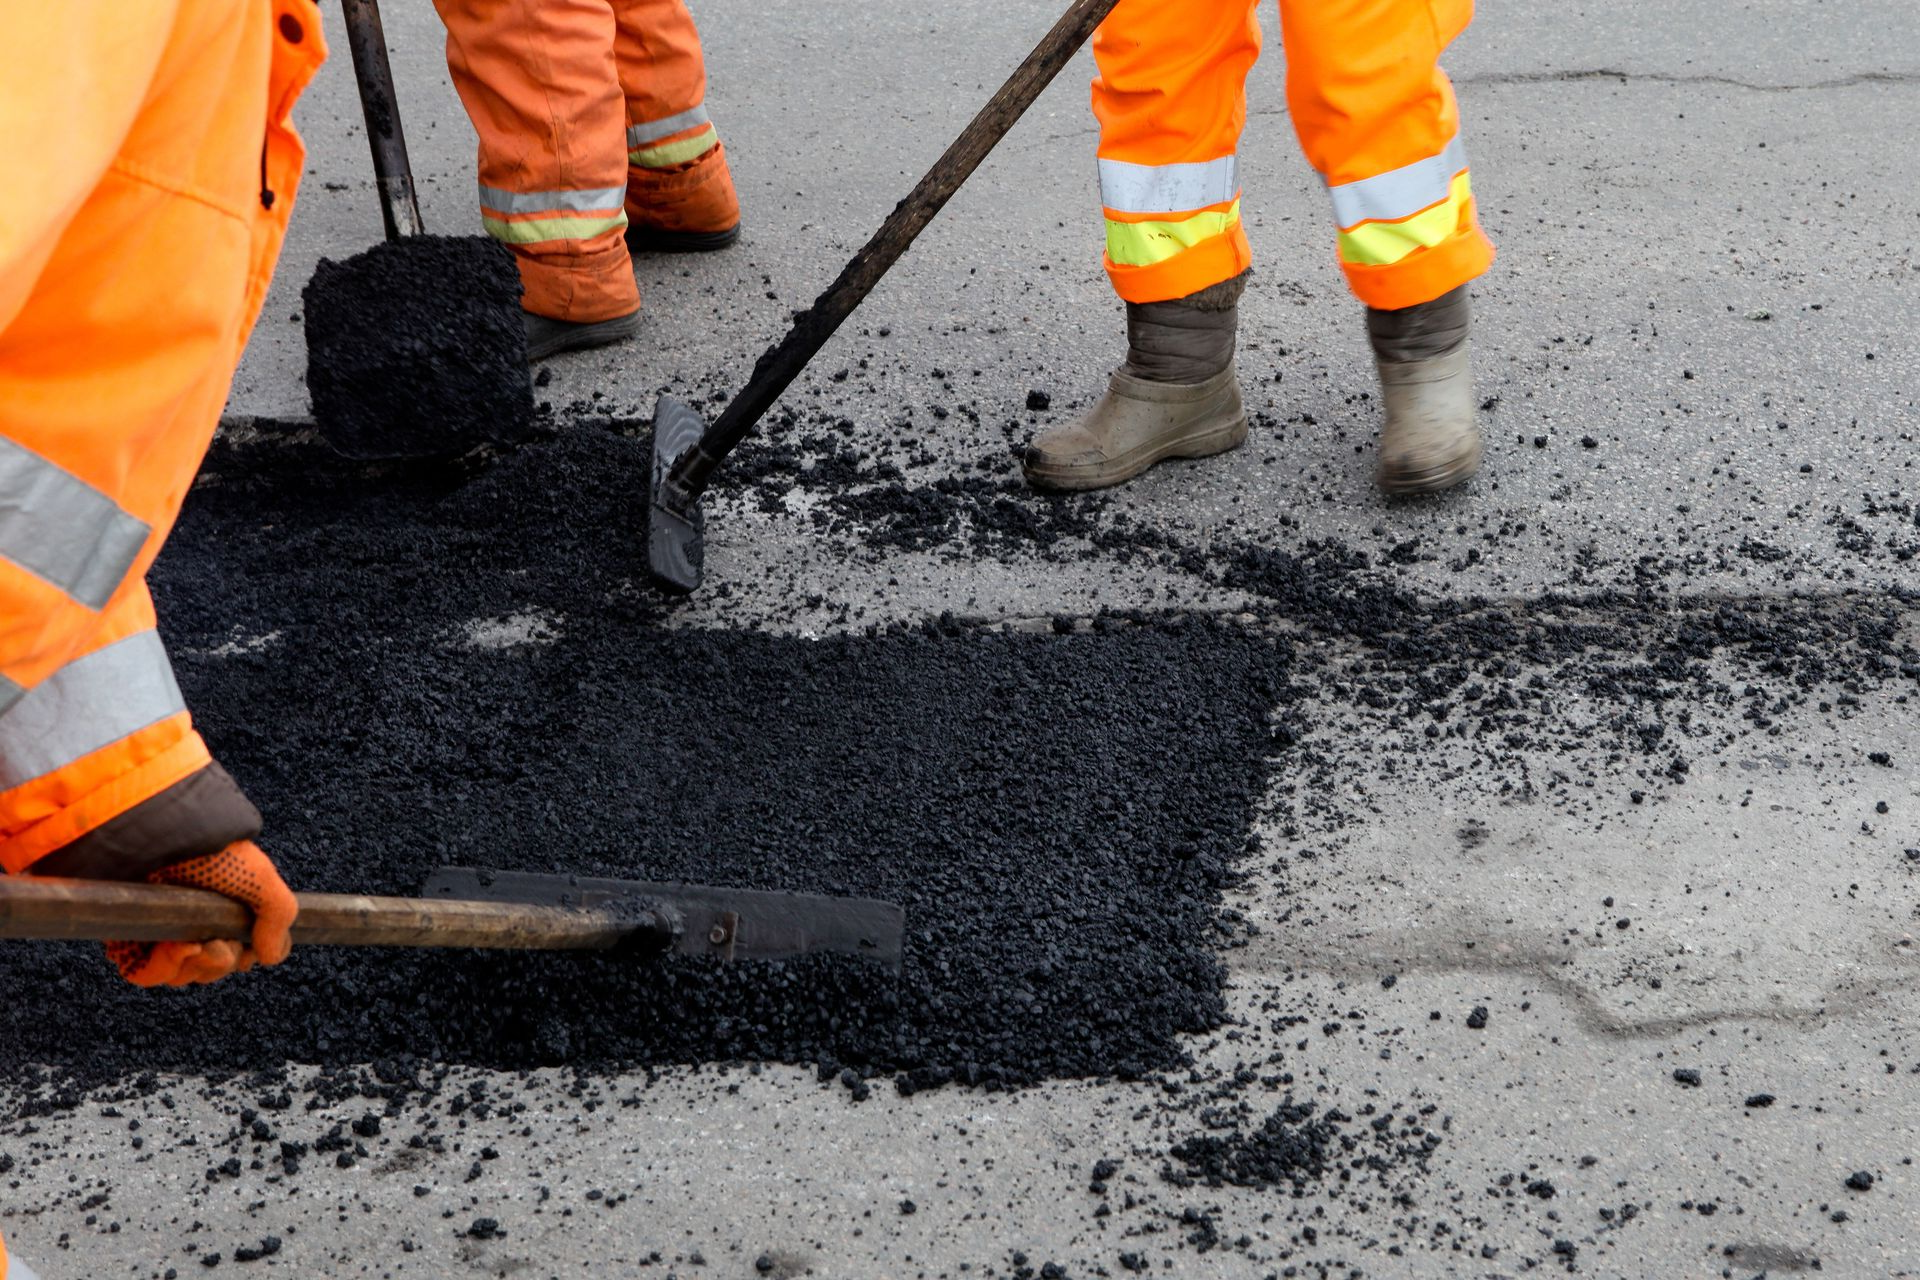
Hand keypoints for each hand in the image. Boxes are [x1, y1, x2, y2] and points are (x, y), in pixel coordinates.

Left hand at [105, 841, 297, 986]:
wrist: (165, 836)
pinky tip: (182, 948)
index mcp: (218, 907)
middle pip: (208, 968)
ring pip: (181, 974)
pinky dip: (167, 968)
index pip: (233, 951)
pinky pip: (146, 973)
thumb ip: (278, 915)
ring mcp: (157, 931)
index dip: (244, 957)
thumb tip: (271, 957)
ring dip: (198, 966)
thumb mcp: (260, 878)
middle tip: (224, 944)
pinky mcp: (127, 938)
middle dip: (222, 963)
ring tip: (202, 944)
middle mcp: (186, 920)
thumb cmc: (212, 850)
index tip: (251, 949)